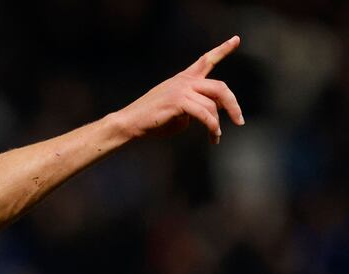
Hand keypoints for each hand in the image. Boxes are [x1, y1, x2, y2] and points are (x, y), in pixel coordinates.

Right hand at [116, 36, 244, 144]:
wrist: (130, 123)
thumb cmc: (151, 120)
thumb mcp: (178, 111)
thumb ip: (195, 107)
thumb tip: (212, 112)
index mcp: (183, 79)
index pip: (206, 60)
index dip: (222, 50)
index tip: (236, 39)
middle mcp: (184, 81)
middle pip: (220, 87)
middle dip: (233, 104)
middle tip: (239, 120)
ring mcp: (181, 90)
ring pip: (212, 105)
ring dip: (217, 124)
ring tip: (216, 137)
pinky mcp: (178, 102)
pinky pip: (204, 114)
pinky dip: (212, 126)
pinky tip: (214, 136)